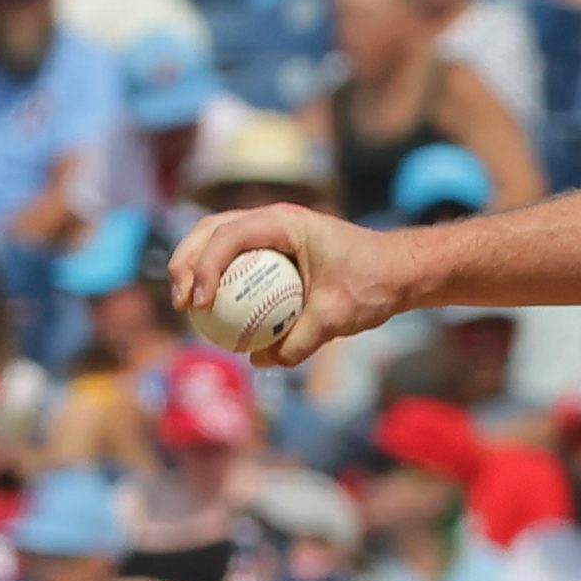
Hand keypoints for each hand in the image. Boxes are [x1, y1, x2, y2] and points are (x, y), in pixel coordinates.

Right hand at [170, 204, 401, 367]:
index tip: (200, 304)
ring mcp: (270, 232)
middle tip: (181, 304)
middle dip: (186, 262)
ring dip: (195, 268)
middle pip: (210, 230)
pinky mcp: (273, 250)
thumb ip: (302, 339)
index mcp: (285, 222)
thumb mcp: (340, 316)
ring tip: (187, 308)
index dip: (205, 267)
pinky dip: (219, 281)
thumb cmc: (374, 285)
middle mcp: (272, 219)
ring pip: (217, 241)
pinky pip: (237, 262)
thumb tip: (260, 360)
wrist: (399, 271)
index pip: (229, 236)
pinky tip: (214, 315)